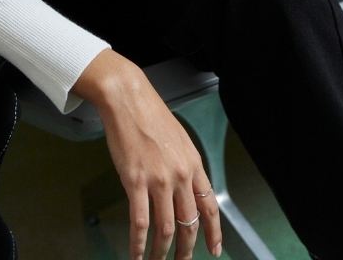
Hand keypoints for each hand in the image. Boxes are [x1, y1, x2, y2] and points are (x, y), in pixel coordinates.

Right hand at [74, 49, 221, 258]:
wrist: (128, 98)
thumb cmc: (149, 115)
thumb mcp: (179, 139)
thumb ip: (184, 166)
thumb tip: (184, 189)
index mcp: (193, 164)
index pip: (210, 207)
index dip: (214, 233)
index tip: (214, 249)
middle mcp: (180, 175)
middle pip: (189, 224)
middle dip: (186, 250)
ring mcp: (158, 180)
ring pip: (166, 229)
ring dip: (162, 253)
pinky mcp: (135, 181)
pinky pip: (140, 223)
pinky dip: (138, 245)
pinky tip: (136, 254)